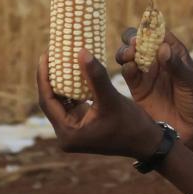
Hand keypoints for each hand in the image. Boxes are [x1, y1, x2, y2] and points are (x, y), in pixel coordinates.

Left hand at [37, 50, 161, 159]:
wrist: (148, 142)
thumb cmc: (131, 124)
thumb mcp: (112, 98)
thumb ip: (96, 76)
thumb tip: (80, 51)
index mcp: (68, 133)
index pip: (47, 101)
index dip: (43, 77)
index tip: (45, 55)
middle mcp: (67, 134)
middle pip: (51, 101)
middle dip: (51, 77)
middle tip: (52, 53)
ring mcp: (74, 131)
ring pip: (61, 101)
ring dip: (62, 81)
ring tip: (61, 59)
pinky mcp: (82, 126)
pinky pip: (72, 103)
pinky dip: (73, 88)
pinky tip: (76, 71)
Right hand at [115, 29, 192, 148]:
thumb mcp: (191, 84)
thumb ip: (177, 67)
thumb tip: (162, 48)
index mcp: (175, 53)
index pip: (160, 34)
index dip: (151, 28)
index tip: (145, 30)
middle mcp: (159, 61)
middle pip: (140, 42)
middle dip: (133, 39)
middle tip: (134, 44)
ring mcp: (147, 74)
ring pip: (130, 56)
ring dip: (126, 52)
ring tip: (129, 55)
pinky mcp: (138, 89)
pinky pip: (128, 74)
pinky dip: (126, 68)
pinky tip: (129, 69)